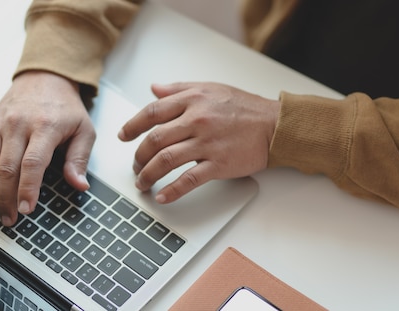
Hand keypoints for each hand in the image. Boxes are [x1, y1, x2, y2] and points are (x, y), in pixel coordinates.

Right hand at [0, 71, 95, 225]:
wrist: (46, 77)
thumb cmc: (66, 106)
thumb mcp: (84, 130)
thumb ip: (79, 159)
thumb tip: (80, 184)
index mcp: (45, 127)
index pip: (32, 163)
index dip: (27, 189)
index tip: (26, 209)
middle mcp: (18, 126)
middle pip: (6, 167)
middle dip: (5, 198)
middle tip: (9, 219)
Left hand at [118, 82, 279, 202]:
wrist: (274, 125)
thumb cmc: (245, 108)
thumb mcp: (210, 88)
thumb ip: (179, 89)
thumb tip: (154, 88)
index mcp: (193, 100)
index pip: (152, 112)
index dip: (132, 125)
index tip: (123, 136)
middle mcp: (197, 120)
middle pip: (154, 139)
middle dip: (139, 155)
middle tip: (135, 165)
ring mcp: (207, 143)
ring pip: (165, 160)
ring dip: (148, 175)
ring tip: (142, 183)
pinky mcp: (218, 164)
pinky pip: (188, 180)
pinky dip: (171, 190)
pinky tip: (162, 196)